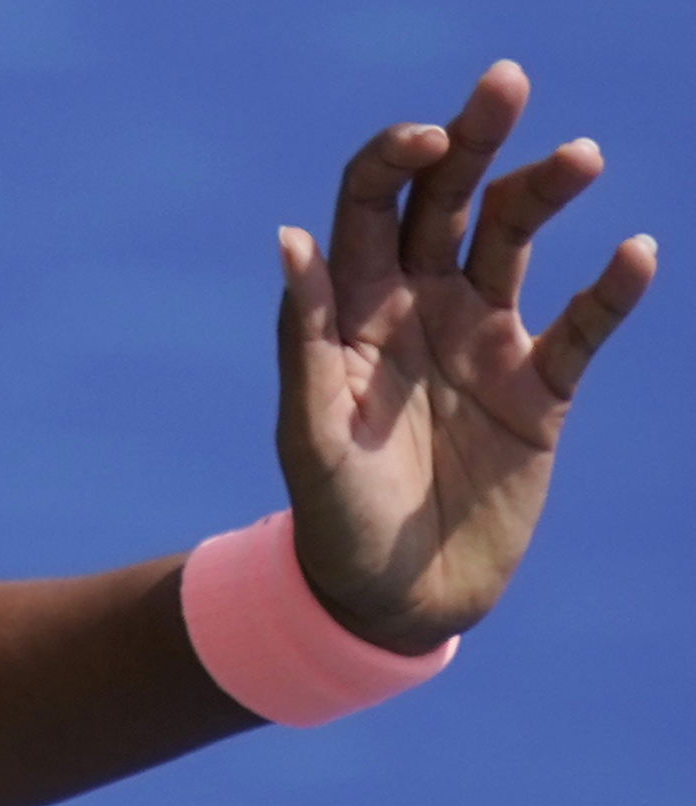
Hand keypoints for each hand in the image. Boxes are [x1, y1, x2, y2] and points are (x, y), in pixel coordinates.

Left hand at [277, 61, 652, 653]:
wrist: (391, 600)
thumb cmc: (331, 520)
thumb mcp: (309, 433)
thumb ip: (305, 339)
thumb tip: (292, 240)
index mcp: (355, 311)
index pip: (372, 205)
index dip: (395, 159)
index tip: (427, 140)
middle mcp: (421, 309)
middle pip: (449, 200)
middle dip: (475, 139)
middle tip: (505, 83)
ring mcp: (484, 342)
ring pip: (518, 241)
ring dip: (544, 192)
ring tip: (578, 156)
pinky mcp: (539, 389)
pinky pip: (585, 326)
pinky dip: (613, 290)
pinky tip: (635, 254)